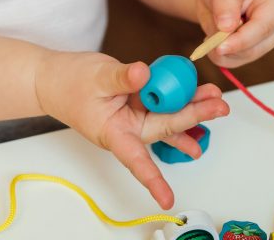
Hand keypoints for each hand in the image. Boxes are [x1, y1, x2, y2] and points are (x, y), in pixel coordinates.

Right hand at [35, 52, 228, 208]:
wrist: (55, 80)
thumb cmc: (68, 84)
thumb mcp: (95, 77)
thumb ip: (121, 78)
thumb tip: (144, 74)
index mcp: (112, 132)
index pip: (135, 160)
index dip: (152, 180)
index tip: (167, 200)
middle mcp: (127, 129)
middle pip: (164, 128)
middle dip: (192, 118)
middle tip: (219, 107)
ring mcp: (133, 116)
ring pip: (167, 116)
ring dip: (191, 108)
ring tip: (216, 101)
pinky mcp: (136, 103)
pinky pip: (161, 103)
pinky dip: (178, 99)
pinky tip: (199, 98)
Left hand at [196, 0, 273, 67]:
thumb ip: (225, 5)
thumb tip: (227, 27)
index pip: (264, 27)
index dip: (241, 40)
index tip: (219, 47)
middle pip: (255, 48)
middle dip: (228, 47)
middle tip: (207, 40)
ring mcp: (268, 38)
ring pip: (244, 57)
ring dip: (221, 52)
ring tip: (209, 33)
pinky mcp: (254, 49)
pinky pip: (236, 61)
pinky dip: (220, 55)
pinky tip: (213, 39)